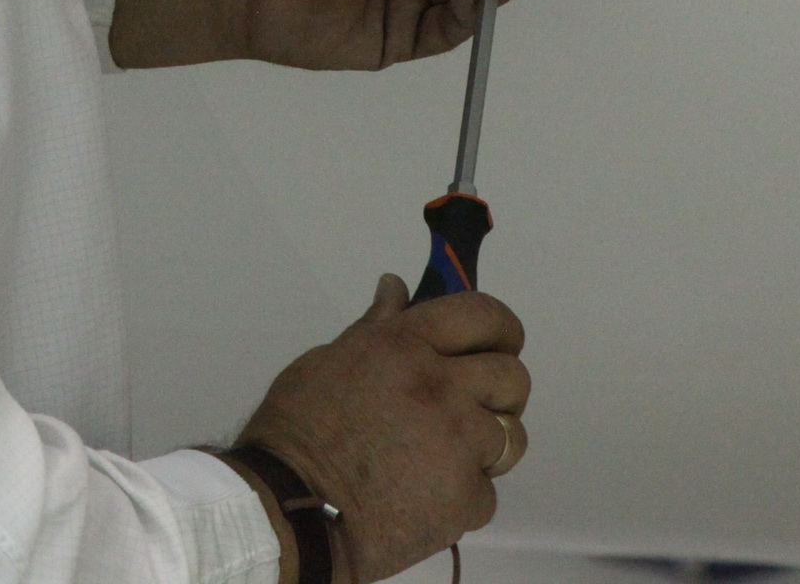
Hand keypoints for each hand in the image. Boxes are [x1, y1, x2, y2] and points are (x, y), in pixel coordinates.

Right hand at [229, 274, 530, 583]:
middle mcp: (442, 387)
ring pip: (510, 436)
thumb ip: (375, 328)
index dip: (501, 328)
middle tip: (469, 408)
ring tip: (444, 459)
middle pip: (512, 377)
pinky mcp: (464, 497)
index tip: (500, 343)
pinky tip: (425, 499)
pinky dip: (462, 498)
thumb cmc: (296, 432)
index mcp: (406, 346)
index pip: (484, 315)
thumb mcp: (326, 363)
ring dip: (485, 447)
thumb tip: (396, 287)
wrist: (287, 511)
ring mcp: (458, 444)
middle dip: (499, 390)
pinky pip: (486, 492)